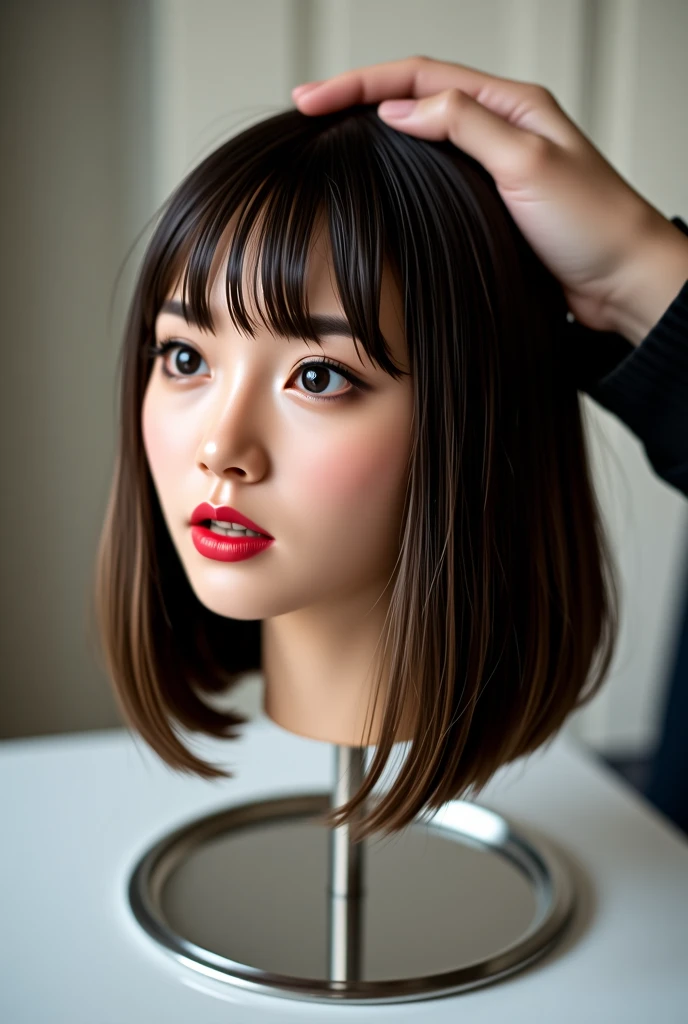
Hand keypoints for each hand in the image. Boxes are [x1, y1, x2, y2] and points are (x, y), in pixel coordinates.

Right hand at [293, 57, 687, 342]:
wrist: (623, 283)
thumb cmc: (591, 224)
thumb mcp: (527, 163)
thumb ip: (464, 125)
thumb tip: (399, 109)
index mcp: (510, 103)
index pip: (420, 75)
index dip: (360, 84)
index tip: (311, 100)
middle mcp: (500, 127)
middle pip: (415, 96)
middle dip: (357, 98)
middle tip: (306, 111)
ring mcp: (493, 166)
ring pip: (422, 136)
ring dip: (374, 132)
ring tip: (328, 140)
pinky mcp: (490, 204)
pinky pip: (434, 177)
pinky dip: (398, 173)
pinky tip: (377, 184)